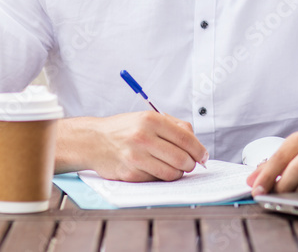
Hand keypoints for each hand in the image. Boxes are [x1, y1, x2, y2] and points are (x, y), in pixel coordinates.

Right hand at [85, 111, 207, 182]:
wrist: (93, 141)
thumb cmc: (124, 129)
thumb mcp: (148, 117)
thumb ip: (174, 125)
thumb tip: (196, 142)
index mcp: (151, 120)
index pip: (186, 138)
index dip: (199, 150)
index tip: (203, 156)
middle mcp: (143, 137)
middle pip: (181, 158)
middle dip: (191, 164)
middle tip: (190, 163)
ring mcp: (136, 157)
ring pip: (171, 173)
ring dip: (178, 173)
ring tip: (175, 167)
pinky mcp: (130, 173)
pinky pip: (156, 180)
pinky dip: (161, 177)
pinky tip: (156, 169)